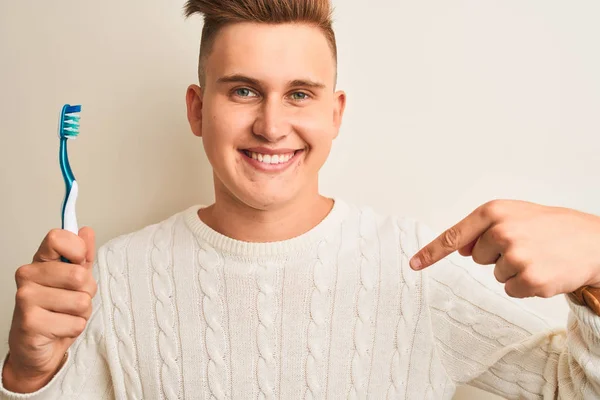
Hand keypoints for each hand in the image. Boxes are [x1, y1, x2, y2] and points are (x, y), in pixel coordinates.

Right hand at [3, 228, 95, 392]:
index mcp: (40, 261)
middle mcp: (28, 276)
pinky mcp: (30, 323)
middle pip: (79, 275)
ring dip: (82, 313)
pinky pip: (76, 323)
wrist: (36, 349)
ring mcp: (26, 298)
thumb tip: (86, 231)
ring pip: (81, 301)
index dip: (78, 250)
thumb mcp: (75, 281)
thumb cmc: (56, 311)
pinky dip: (75, 329)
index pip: (58, 238)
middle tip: (73, 301)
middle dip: (87, 292)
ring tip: (65, 315)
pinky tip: (59, 329)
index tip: (79, 263)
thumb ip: (83, 255)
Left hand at [410, 200, 599, 297]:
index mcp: (494, 212)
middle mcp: (501, 231)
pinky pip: (510, 290)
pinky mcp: (529, 279)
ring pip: (494, 275)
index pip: (454, 236)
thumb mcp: (515, 215)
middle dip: (496, 255)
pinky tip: (543, 270)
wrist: (593, 241)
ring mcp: (515, 256)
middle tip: (525, 245)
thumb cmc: (551, 226)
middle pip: (476, 257)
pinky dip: (524, 285)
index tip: (413, 264)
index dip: (431, 252)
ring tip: (537, 255)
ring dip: (512, 270)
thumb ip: (483, 228)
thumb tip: (458, 249)